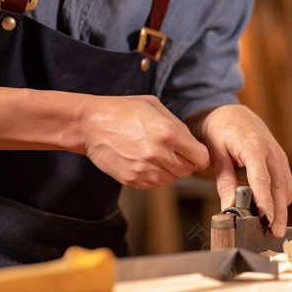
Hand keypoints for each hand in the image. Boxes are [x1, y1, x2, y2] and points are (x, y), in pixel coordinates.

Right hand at [79, 95, 209, 188]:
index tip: (194, 154)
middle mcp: (158, 153)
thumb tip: (192, 143)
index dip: (200, 156)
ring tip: (154, 155)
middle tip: (171, 152)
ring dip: (168, 170)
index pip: (201, 157)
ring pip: (171, 180)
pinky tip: (143, 161)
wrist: (90, 124)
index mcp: (168, 132)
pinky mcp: (132, 180)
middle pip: (187, 171)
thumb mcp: (155, 106)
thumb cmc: (122, 110)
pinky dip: (153, 176)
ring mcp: (144, 169)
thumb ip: (178, 125)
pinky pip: (154, 185)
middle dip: (184, 162)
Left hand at [189, 104, 291, 237]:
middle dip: (279, 213)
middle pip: (280, 188)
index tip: (267, 220)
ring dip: (282, 209)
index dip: (266, 202)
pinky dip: (281, 199)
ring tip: (273, 228)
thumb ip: (224, 182)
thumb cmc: (220, 130)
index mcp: (254, 147)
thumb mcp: (215, 154)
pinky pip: (286, 183)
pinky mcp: (281, 160)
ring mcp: (279, 156)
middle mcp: (272, 151)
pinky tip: (273, 212)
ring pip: (286, 187)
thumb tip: (228, 208)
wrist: (230, 112)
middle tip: (275, 234)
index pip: (262, 179)